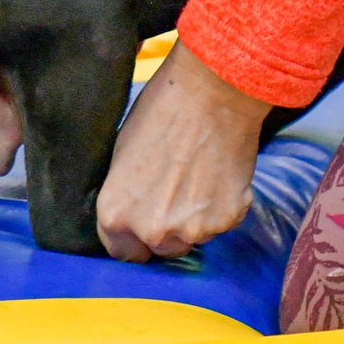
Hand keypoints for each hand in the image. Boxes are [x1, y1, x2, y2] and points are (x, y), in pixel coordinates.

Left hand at [95, 40, 267, 261]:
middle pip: (160, 248)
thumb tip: (132, 208)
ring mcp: (193, 230)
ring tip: (198, 176)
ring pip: (193, 237)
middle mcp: (152, 230)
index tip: (142, 221)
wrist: (213, 91)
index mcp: (116, 213)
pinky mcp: (228, 219)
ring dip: (194, 218)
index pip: (121, 251)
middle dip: (166, 227)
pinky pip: (221, 223)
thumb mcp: (122, 152)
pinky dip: (221, 205)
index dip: (132, 237)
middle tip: (175, 190)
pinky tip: (218, 172)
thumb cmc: (162, 110)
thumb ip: (125, 192)